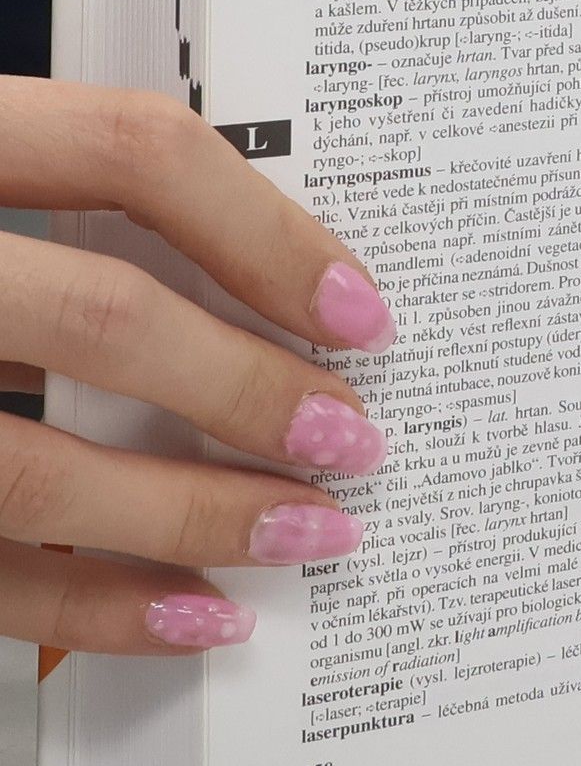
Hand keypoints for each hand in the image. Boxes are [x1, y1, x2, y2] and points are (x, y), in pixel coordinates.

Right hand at [0, 77, 392, 653]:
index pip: (126, 150)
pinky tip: (196, 615)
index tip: (359, 307)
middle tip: (352, 436)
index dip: (265, 228)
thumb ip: (60, 204)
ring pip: (37, 466)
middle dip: (250, 388)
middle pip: (99, 316)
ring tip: (310, 532)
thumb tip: (266, 274)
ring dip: (199, 513)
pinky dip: (97, 609)